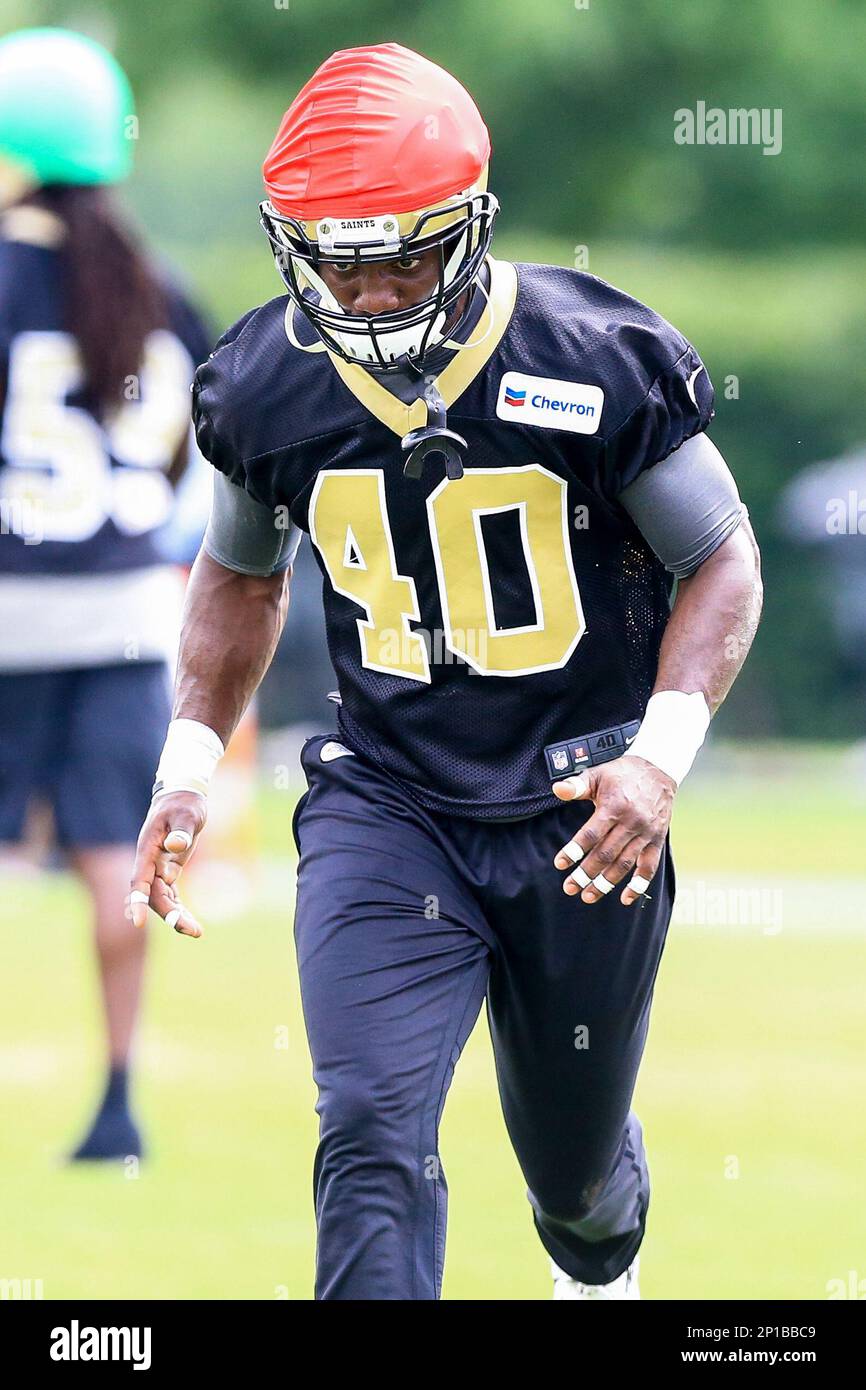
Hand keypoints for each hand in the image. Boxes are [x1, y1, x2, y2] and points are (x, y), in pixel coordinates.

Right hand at [128, 792, 206, 937]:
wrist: (182, 795)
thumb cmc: (184, 803)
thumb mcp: (187, 814)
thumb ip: (181, 832)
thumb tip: (174, 848)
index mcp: (148, 849)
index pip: (140, 881)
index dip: (138, 901)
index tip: (137, 923)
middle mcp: (150, 862)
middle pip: (154, 895)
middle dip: (170, 915)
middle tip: (194, 931)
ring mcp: (158, 866)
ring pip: (162, 898)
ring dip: (176, 915)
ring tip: (196, 932)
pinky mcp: (168, 868)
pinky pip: (170, 893)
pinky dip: (178, 907)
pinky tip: (189, 923)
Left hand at [552, 756, 674, 905]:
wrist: (659, 769)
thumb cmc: (622, 773)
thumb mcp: (598, 773)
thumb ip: (577, 785)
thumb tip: (558, 789)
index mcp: (614, 806)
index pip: (591, 834)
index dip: (575, 850)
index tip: (561, 864)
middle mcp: (631, 822)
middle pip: (606, 854)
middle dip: (586, 873)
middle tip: (570, 888)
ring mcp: (645, 833)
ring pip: (624, 864)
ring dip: (606, 883)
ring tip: (589, 896)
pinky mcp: (657, 840)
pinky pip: (649, 867)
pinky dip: (639, 885)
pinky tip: (625, 898)